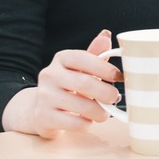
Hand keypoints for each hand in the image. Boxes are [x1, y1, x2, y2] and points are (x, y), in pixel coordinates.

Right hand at [1, 29, 122, 137]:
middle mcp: (49, 75)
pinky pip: (72, 122)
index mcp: (62, 58)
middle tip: (115, 98)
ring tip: (104, 112)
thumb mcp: (81, 68)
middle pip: (84, 83)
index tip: (119, 77)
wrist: (40, 108)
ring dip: (99, 112)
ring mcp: (44, 96)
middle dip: (106, 93)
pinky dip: (86, 123)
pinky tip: (88, 120)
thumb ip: (95, 54)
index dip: (105, 68)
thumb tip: (106, 35)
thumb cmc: (69, 84)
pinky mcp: (42, 117)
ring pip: (81, 106)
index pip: (84, 58)